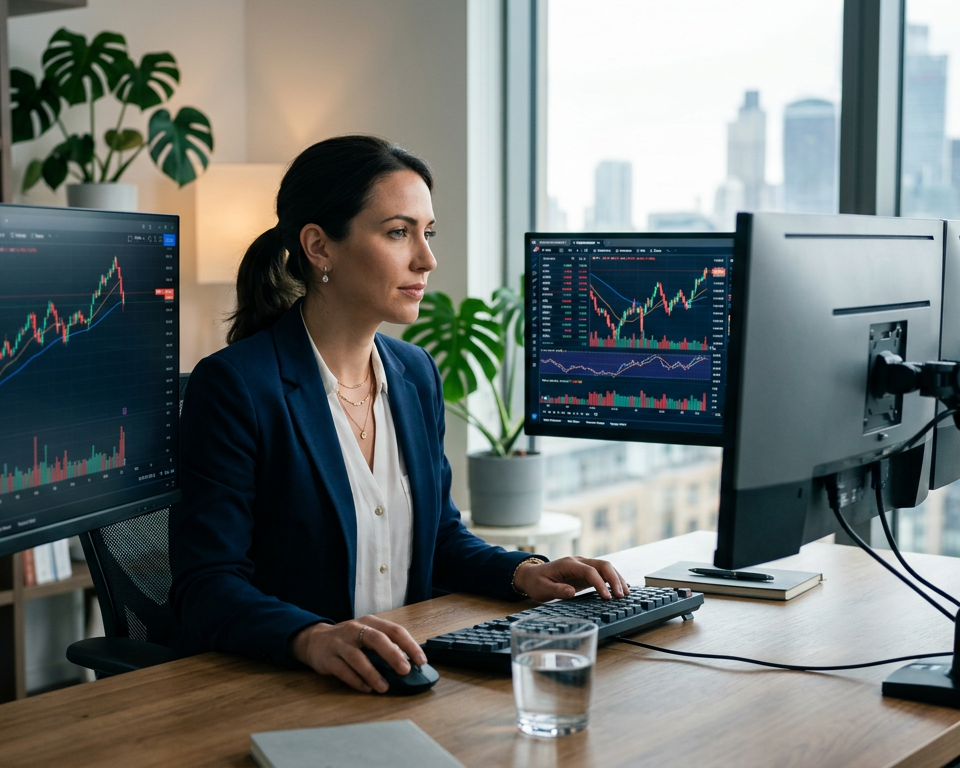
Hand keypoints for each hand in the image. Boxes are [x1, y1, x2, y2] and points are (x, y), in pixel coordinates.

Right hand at [290, 615, 427, 693]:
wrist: (314, 640)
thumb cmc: (349, 639)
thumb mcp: (367, 635)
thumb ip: (385, 645)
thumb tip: (410, 664)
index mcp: (370, 622)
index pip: (394, 630)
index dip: (409, 645)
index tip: (421, 660)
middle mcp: (355, 629)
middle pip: (376, 639)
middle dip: (392, 655)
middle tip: (405, 670)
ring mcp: (340, 643)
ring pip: (358, 657)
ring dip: (373, 673)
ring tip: (384, 687)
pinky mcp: (328, 658)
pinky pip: (343, 671)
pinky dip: (356, 681)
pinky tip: (367, 689)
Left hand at [512, 556, 629, 602]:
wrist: (532, 575)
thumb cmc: (537, 582)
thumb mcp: (543, 589)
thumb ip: (557, 590)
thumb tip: (571, 592)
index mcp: (568, 564)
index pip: (590, 571)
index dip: (600, 583)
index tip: (607, 597)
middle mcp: (578, 562)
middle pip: (602, 565)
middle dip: (614, 579)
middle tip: (621, 595)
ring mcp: (583, 566)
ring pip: (605, 567)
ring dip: (616, 579)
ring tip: (625, 594)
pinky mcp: (585, 572)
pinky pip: (602, 573)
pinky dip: (612, 580)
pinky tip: (620, 588)